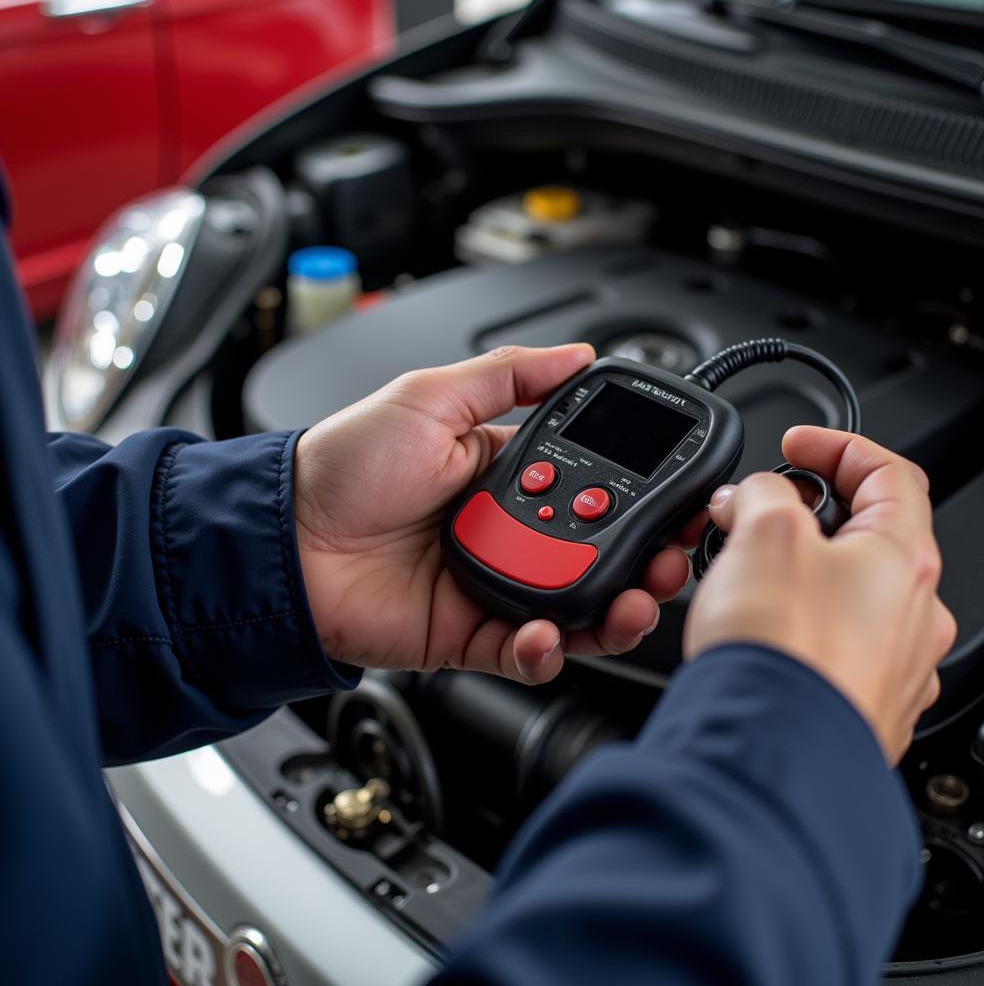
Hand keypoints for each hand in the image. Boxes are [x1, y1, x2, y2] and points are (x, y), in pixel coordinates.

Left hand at [294, 345, 690, 684]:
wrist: (285, 538)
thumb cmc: (343, 464)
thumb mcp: (429, 397)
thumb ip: (508, 376)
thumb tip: (575, 355)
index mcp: (505, 475)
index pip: (592, 486)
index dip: (636, 495)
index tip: (673, 496)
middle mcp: (508, 533)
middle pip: (597, 554)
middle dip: (646, 560)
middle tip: (672, 556)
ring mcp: (492, 586)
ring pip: (575, 609)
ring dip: (617, 611)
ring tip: (637, 601)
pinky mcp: (467, 636)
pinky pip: (524, 653)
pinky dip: (546, 652)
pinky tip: (550, 635)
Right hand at [683, 427, 956, 763]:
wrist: (772, 752)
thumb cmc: (783, 652)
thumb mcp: (764, 533)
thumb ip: (762, 495)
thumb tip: (751, 498)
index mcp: (903, 559)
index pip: (890, 472)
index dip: (838, 446)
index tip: (797, 446)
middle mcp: (912, 614)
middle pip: (864, 537)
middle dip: (804, 518)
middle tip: (752, 519)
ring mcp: (892, 667)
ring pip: (846, 596)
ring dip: (799, 574)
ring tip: (744, 580)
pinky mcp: (860, 706)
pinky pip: (833, 648)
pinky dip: (798, 628)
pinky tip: (759, 634)